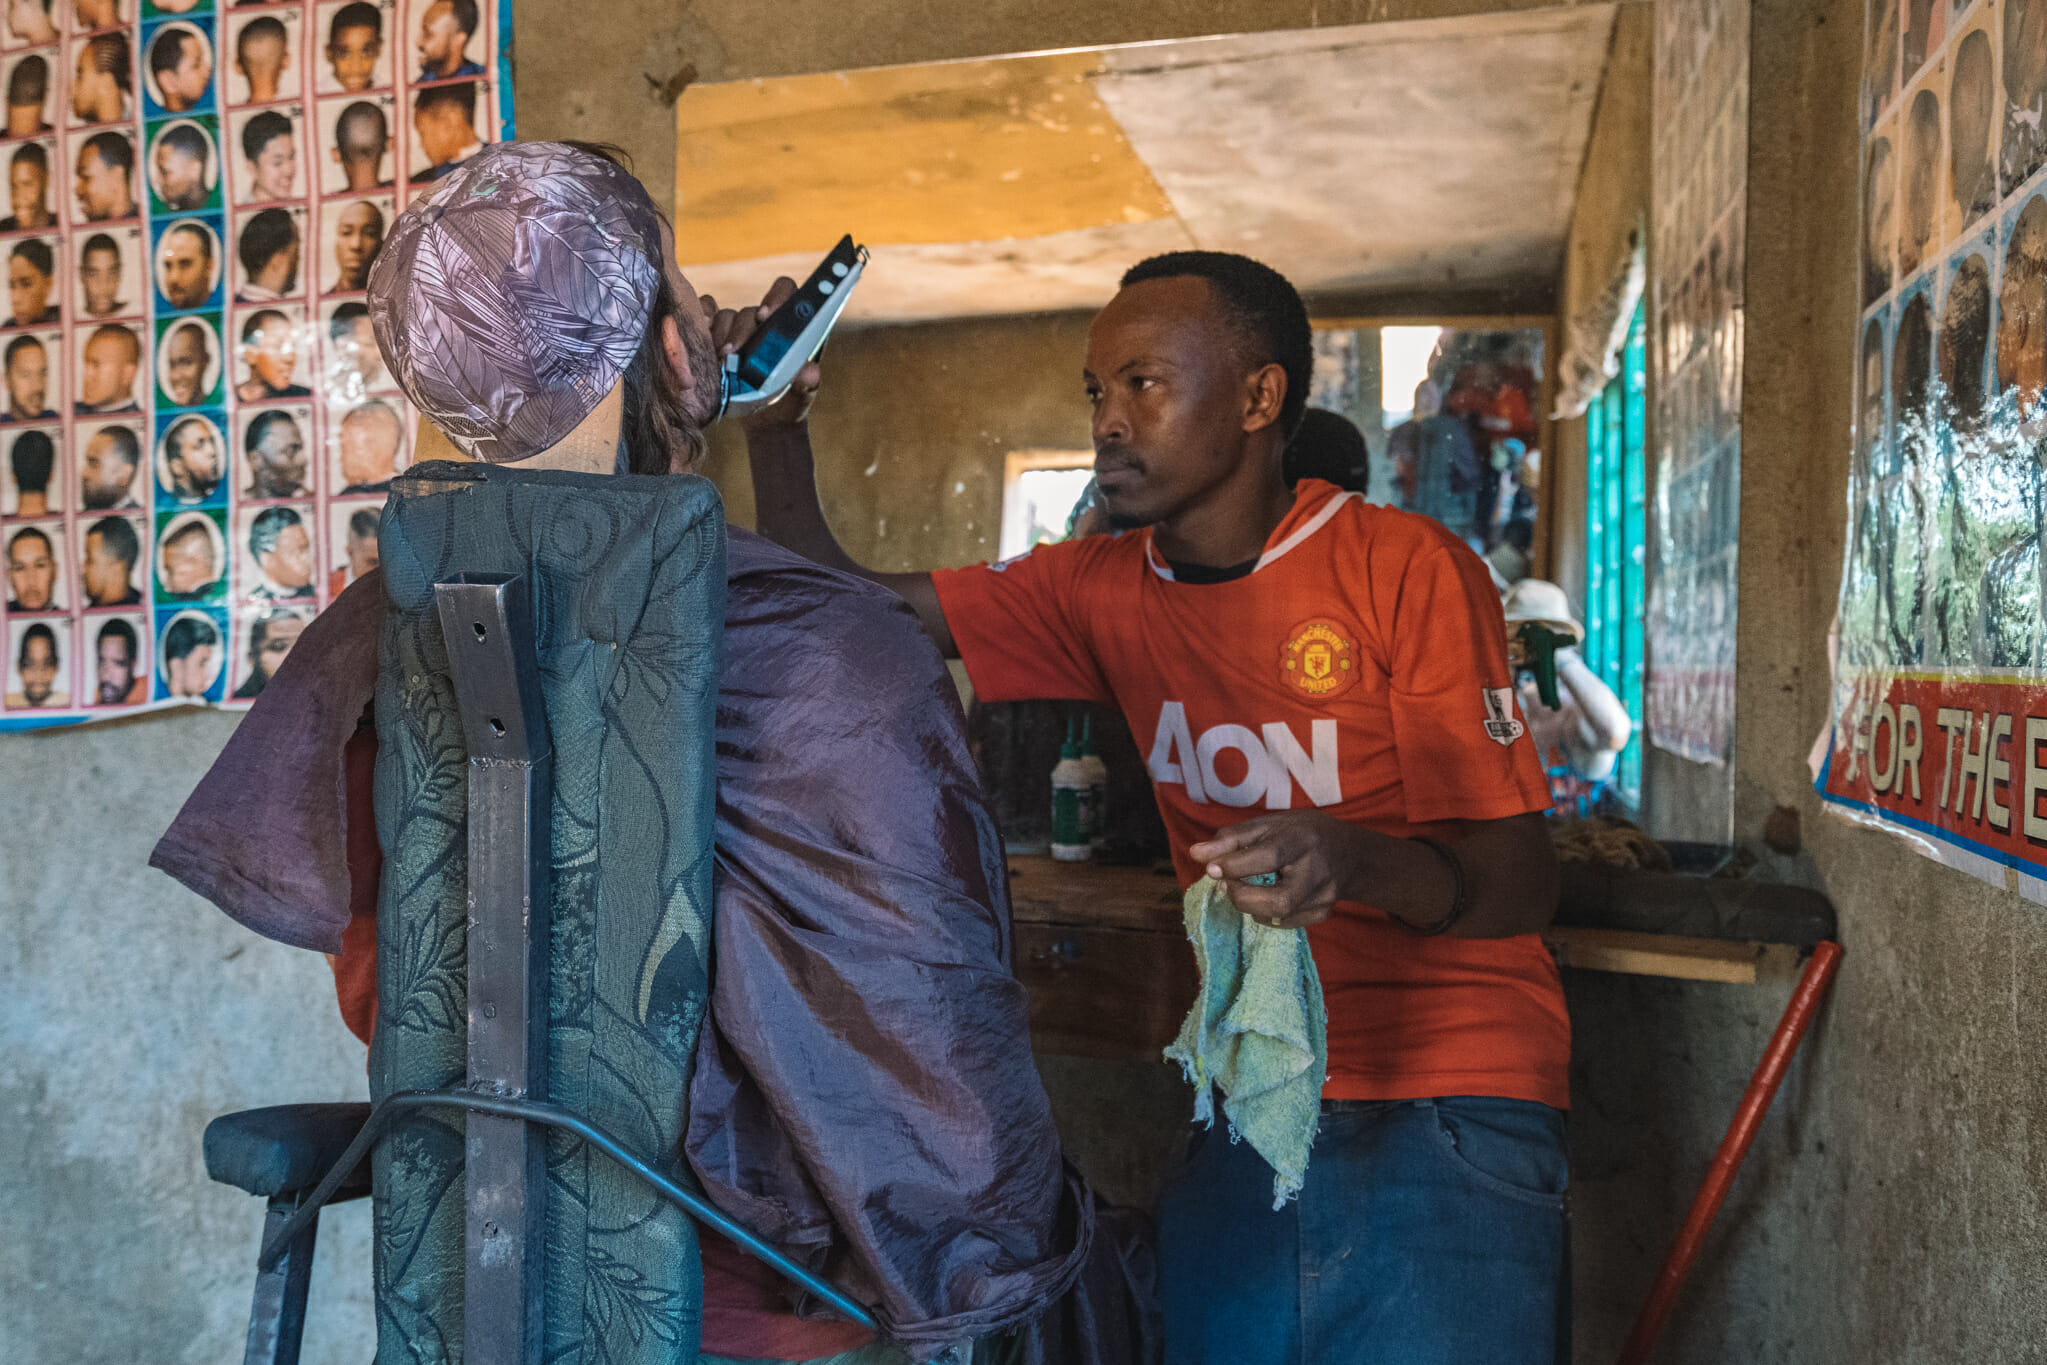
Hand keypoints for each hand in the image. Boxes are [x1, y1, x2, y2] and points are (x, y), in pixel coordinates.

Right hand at [700, 277, 821, 429]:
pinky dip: (702, 319)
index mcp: (791, 328)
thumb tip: (809, 372)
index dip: (775, 298)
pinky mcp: (718, 335)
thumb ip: (807, 383)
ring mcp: (740, 328)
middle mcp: (765, 323)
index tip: (764, 316)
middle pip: (750, 311)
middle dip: (740, 332)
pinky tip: (702, 337)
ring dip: (720, 337)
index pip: (786, 293)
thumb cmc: (789, 403)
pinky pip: (707, 313)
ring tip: (719, 363)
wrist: (767, 420)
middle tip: (731, 354)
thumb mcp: (801, 396)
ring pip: (726, 316)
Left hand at [1188, 811, 1363, 929]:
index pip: (1269, 856)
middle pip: (1278, 900)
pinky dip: (1264, 912)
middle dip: (1242, 896)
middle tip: (1227, 883)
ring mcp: (1324, 897)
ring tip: (1244, 887)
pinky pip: (1283, 923)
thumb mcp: (1268, 825)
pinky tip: (1265, 895)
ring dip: (1250, 905)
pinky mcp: (1322, 913)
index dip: (1236, 865)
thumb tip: (1196, 855)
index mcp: (1304, 839)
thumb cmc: (1301, 834)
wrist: (1349, 854)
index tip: (1212, 868)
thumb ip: (1231, 839)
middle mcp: (1319, 871)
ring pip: (1278, 916)